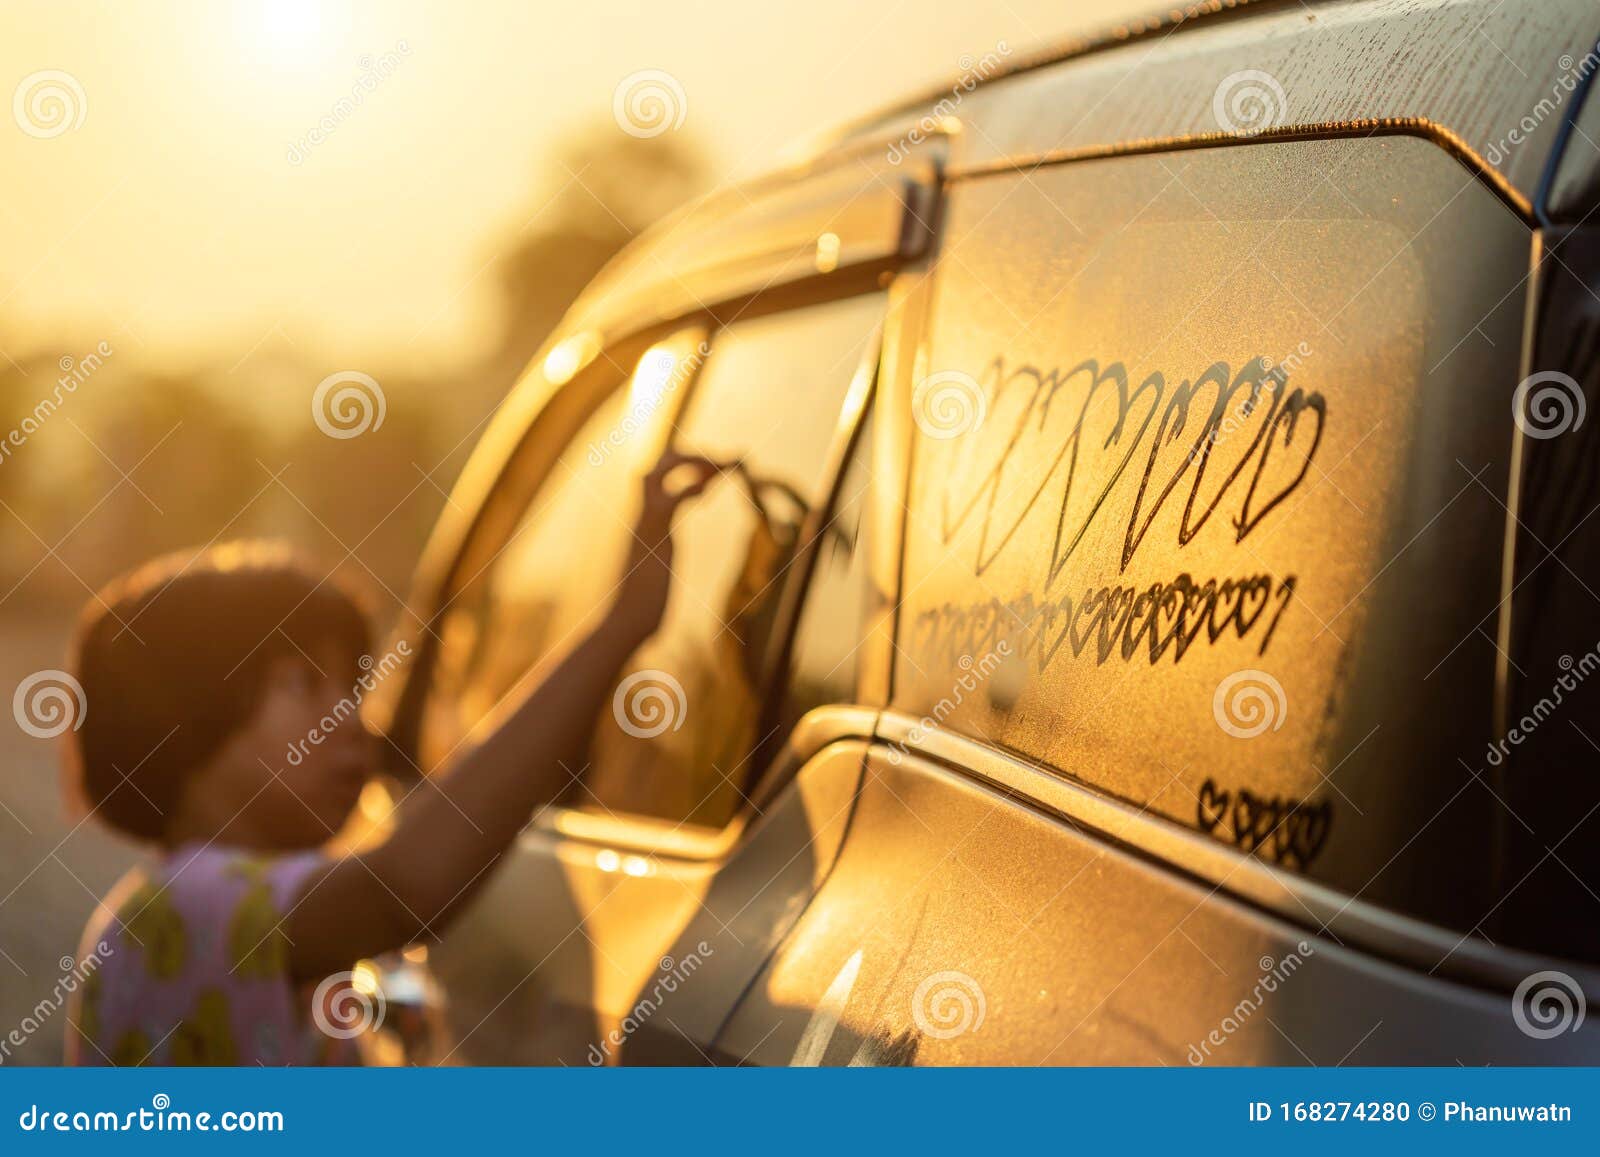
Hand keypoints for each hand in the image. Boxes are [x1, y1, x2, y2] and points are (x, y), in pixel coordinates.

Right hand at [612, 450, 732, 640]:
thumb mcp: (654, 578)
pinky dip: (692, 487)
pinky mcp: (654, 536)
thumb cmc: (641, 609)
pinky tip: (711, 487)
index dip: (685, 470)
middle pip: (658, 465)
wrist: (627, 623)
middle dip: (690, 456)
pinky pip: (672, 499)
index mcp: (645, 524)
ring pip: (661, 472)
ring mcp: (646, 524)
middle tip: (723, 461)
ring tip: (727, 462)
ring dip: (695, 462)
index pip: (658, 480)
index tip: (714, 476)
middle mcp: (642, 517)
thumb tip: (656, 575)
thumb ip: (656, 566)